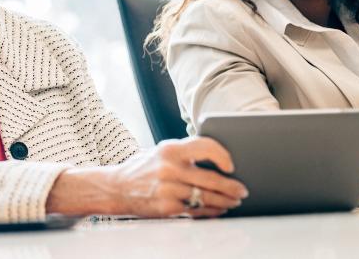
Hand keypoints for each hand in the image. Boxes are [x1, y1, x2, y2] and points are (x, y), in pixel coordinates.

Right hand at [46, 136, 247, 217]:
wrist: (116, 188)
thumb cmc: (143, 168)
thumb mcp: (161, 152)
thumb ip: (186, 153)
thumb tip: (219, 160)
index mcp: (170, 149)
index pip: (206, 146)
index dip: (223, 156)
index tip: (231, 165)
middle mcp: (169, 168)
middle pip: (212, 179)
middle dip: (231, 187)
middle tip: (242, 190)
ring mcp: (168, 189)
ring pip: (207, 197)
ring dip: (225, 201)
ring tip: (233, 201)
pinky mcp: (167, 207)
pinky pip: (196, 210)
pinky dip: (210, 211)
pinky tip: (217, 210)